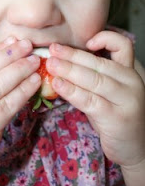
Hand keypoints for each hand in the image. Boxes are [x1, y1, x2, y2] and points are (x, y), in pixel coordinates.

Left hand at [47, 31, 144, 167]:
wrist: (134, 146)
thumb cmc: (115, 115)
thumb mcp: (108, 91)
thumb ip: (93, 75)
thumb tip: (62, 60)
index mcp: (128, 72)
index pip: (123, 46)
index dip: (105, 38)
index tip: (86, 42)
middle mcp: (131, 83)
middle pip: (100, 63)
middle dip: (73, 55)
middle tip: (52, 50)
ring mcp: (126, 101)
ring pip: (94, 79)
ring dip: (69, 70)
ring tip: (51, 65)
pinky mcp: (117, 118)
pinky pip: (90, 100)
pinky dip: (72, 91)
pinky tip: (57, 85)